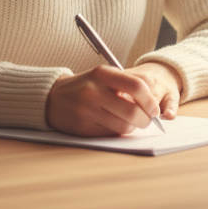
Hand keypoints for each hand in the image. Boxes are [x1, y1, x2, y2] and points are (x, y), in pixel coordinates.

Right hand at [46, 62, 179, 136]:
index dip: (150, 100)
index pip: (137, 86)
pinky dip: (118, 132)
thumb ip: (127, 82)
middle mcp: (94, 91)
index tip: (154, 108)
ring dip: (133, 128)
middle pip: (133, 110)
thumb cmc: (87, 86)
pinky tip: (115, 126)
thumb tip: (153, 100)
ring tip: (131, 123)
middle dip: (146, 119)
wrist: (53, 98)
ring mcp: (87, 110)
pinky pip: (110, 134)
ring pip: (123, 126)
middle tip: (147, 120)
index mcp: (103, 74)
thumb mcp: (104, 76)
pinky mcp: (82, 127)